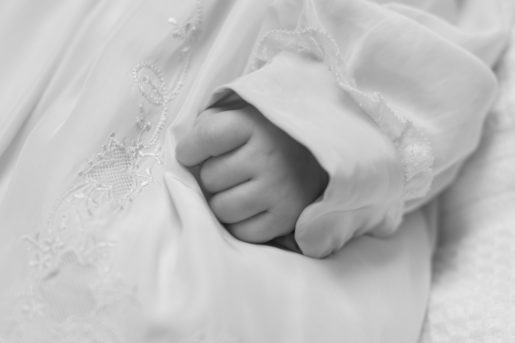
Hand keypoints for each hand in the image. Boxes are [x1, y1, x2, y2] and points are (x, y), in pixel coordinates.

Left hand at [176, 101, 327, 242]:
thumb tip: (182, 158)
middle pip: (209, 178)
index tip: (194, 152)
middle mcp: (268, 156)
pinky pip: (242, 232)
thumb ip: (207, 126)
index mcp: (253, 124)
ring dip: (224, 201)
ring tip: (241, 189)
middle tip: (232, 169)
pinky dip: (240, 223)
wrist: (318, 153)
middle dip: (213, 176)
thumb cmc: (267, 134)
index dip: (190, 149)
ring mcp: (279, 189)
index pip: (203, 138)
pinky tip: (253, 206)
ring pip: (221, 209)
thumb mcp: (240, 114)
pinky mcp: (286, 217)